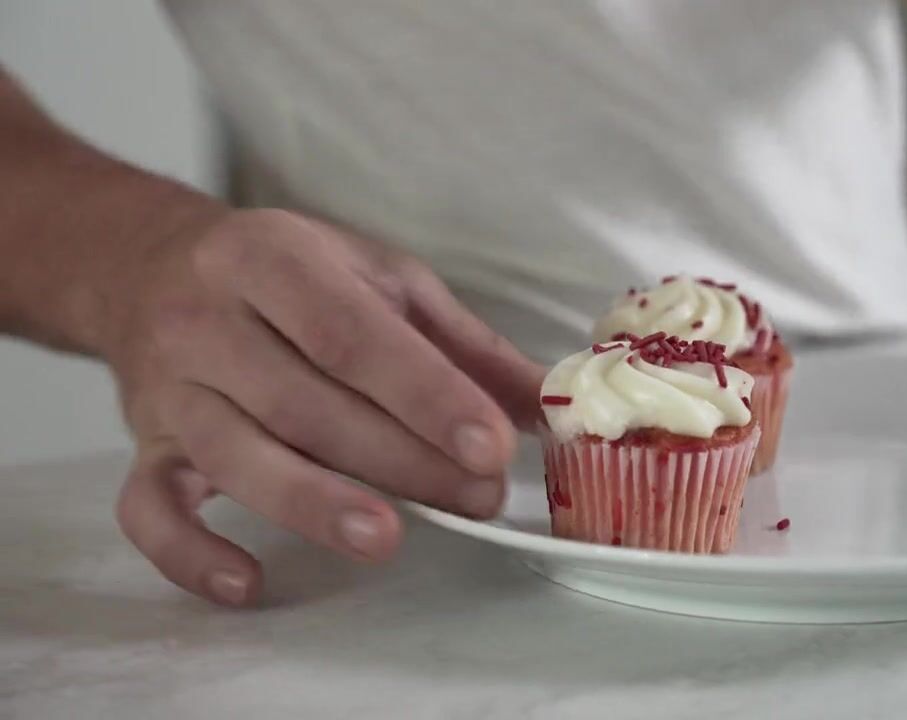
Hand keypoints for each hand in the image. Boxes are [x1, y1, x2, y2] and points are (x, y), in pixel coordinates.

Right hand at [106, 208, 543, 606]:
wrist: (152, 268)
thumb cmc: (291, 276)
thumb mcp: (381, 278)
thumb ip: (462, 344)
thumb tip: (543, 410)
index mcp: (273, 259)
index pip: (352, 335)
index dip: (424, 394)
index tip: (489, 445)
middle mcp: (206, 320)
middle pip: (303, 402)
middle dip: (397, 458)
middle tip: (475, 498)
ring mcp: (168, 389)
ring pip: (235, 455)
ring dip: (312, 504)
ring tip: (386, 538)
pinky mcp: (143, 446)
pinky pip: (148, 509)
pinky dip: (190, 553)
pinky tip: (249, 582)